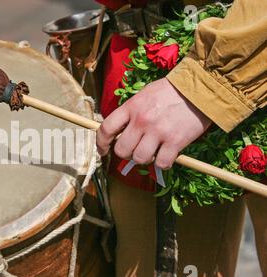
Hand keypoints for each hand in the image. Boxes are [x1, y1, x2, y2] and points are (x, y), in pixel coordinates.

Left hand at [96, 78, 211, 168]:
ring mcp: (158, 132)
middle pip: (121, 150)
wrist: (201, 87)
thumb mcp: (144, 95)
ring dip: (145, 159)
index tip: (104, 151)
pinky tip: (167, 155)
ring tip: (153, 151)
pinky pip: (162, 164)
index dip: (101, 144)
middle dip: (126, 154)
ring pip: (140, 159)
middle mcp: (141, 120)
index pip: (106, 129)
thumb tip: (121, 133)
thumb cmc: (171, 91)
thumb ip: (131, 113)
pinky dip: (163, 164)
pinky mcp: (175, 141)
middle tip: (135, 150)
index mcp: (131, 107)